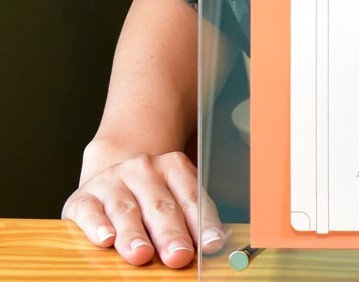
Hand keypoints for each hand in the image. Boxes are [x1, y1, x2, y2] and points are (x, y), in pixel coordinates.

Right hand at [62, 145, 223, 268]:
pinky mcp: (82, 198)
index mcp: (172, 167)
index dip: (203, 222)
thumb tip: (212, 245)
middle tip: (179, 256)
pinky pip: (88, 211)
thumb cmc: (149, 194)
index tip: (211, 245)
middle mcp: (142, 169)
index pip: (191, 197)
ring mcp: (111, 181)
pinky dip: (96, 226)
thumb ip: (190, 218)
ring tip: (141, 255)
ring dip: (134, 234)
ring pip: (125, 209)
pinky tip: (105, 240)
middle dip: (170, 233)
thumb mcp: (173, 196)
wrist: (111, 175)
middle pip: (160, 205)